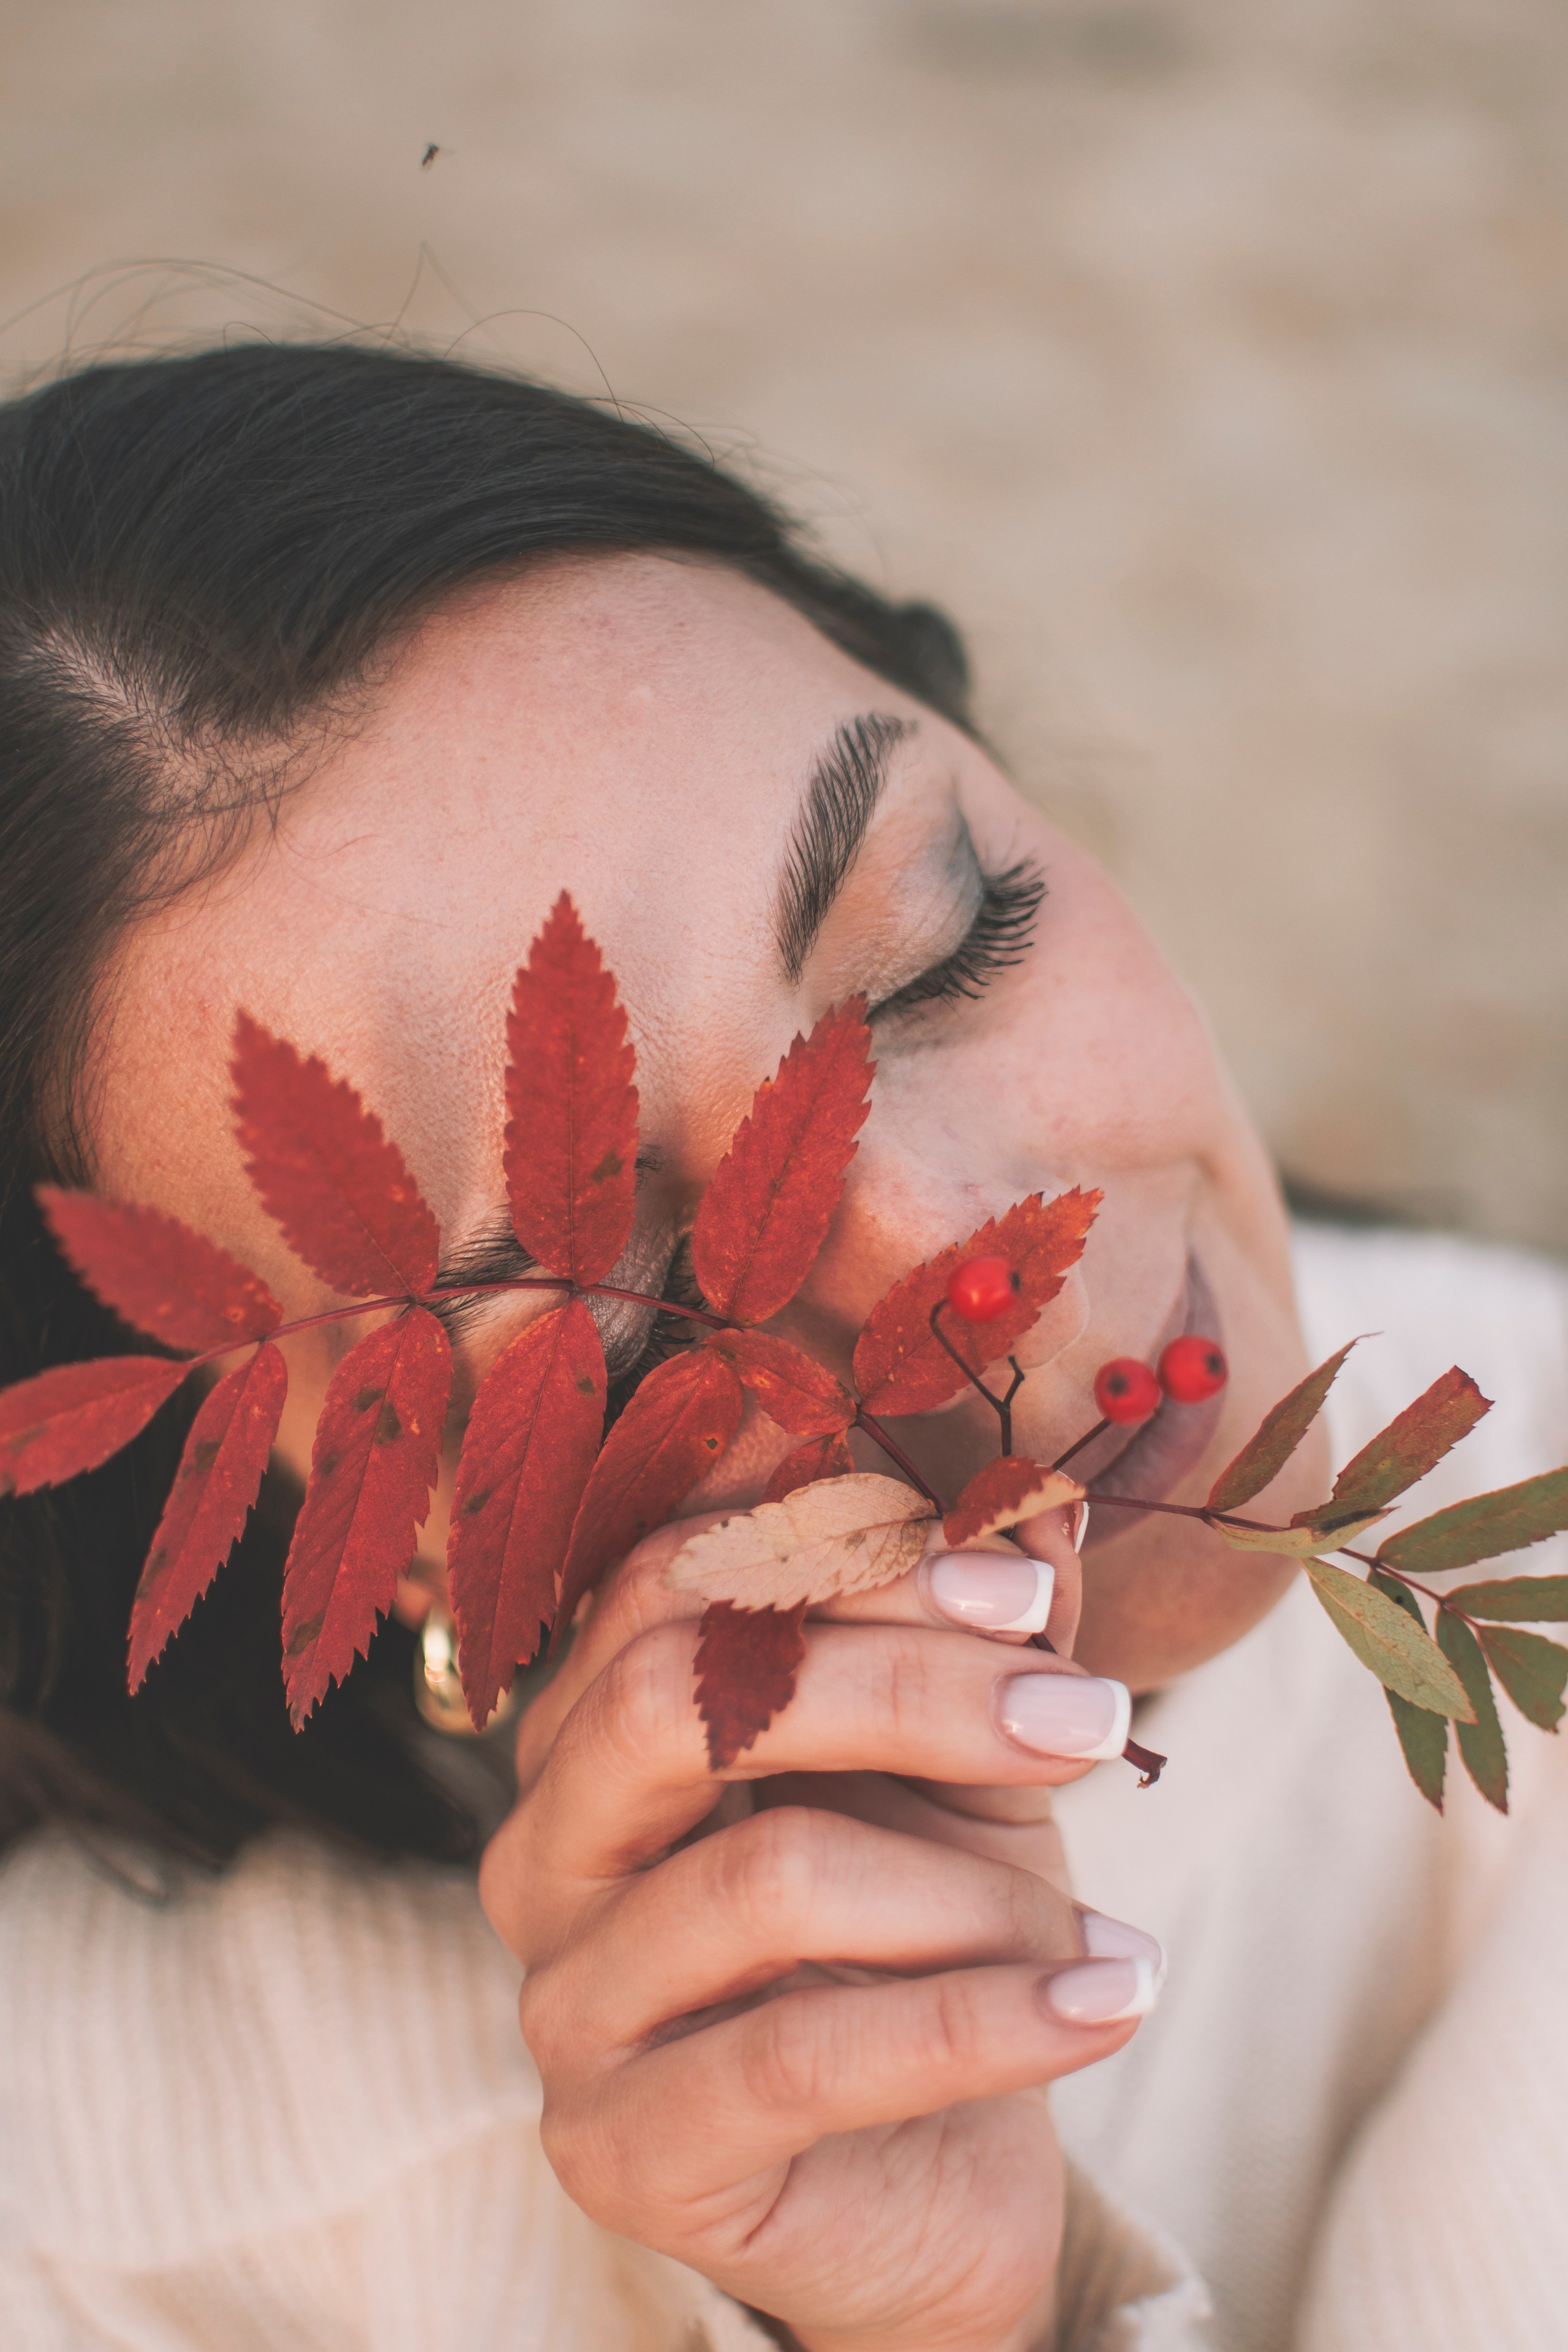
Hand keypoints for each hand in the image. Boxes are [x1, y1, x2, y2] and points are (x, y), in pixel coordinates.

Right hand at [479, 1506, 1161, 2351]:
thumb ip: (988, 1644)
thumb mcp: (966, 1771)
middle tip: (1081, 1718)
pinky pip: (802, 2059)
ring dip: (975, 1893)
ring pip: (762, 1876)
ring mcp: (566, 2006)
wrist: (934, 2175)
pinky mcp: (621, 2151)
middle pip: (676, 1695)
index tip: (1026, 1585)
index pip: (674, 1580)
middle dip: (902, 1685)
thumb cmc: (927, 1940)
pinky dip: (986, 2024)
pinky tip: (1109, 2001)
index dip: (848, 1555)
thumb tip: (1051, 1513)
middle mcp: (545, 1850)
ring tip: (1097, 1933)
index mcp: (594, 1726)